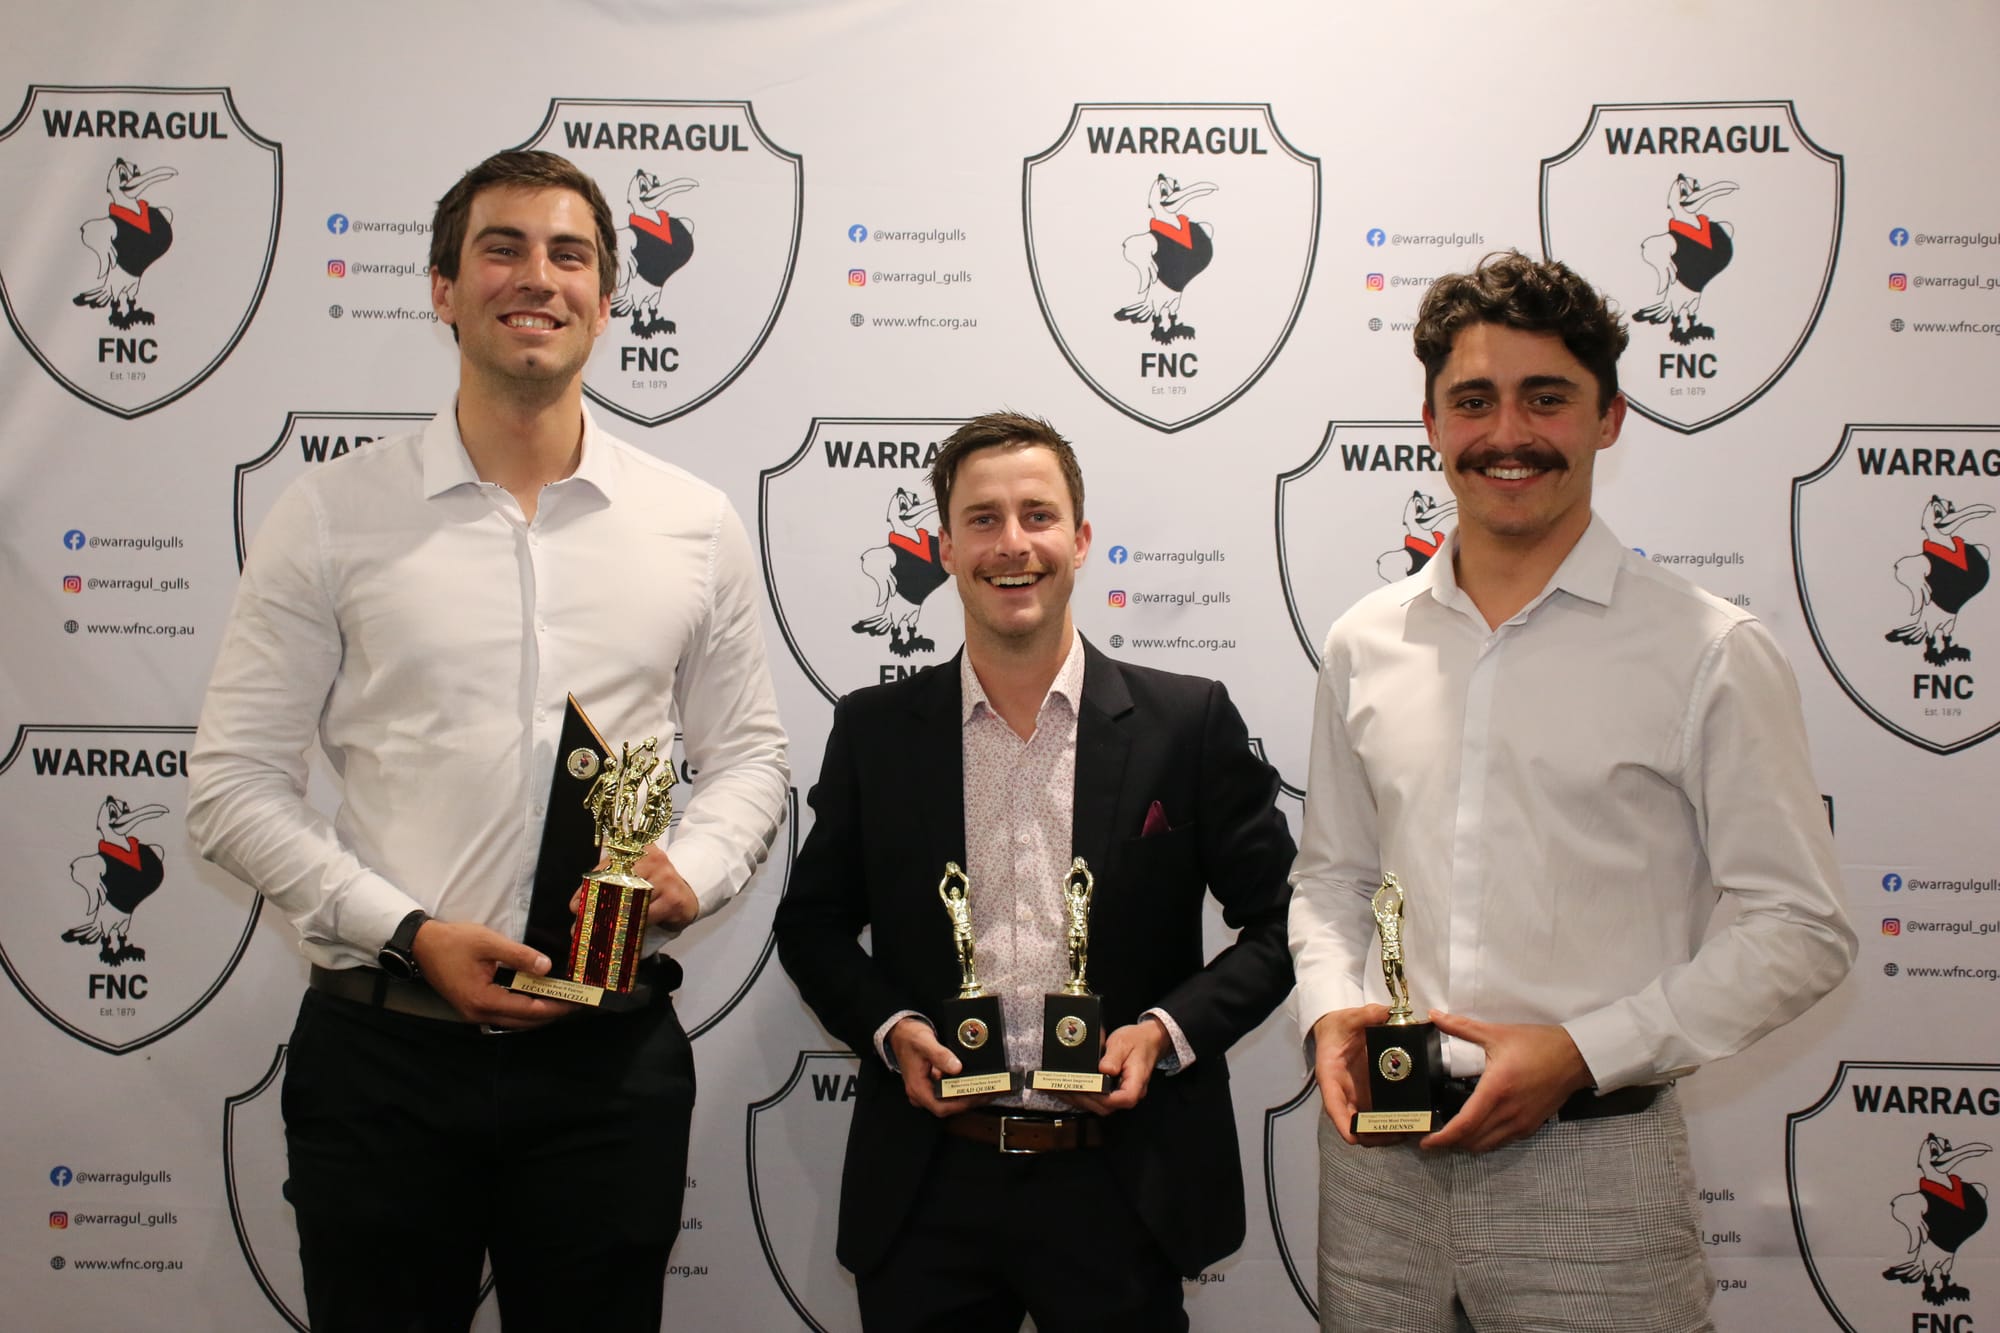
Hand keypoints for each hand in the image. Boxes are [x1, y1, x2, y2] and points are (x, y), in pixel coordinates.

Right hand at [410, 919, 568, 1028]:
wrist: (422, 944)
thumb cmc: (454, 942)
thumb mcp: (489, 943)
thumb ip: (519, 955)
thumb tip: (546, 967)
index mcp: (483, 1000)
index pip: (529, 1010)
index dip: (555, 1007)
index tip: (576, 1002)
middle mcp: (478, 1013)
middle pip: (523, 1021)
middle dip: (551, 1013)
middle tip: (575, 1003)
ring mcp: (474, 1013)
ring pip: (514, 1020)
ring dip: (537, 1013)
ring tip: (561, 1001)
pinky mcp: (472, 1007)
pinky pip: (504, 1014)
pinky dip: (523, 1009)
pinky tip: (535, 998)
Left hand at [571, 843, 697, 929]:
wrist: (692, 889)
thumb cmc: (658, 885)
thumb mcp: (636, 876)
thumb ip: (611, 884)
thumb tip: (578, 908)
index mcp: (640, 850)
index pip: (607, 868)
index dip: (587, 889)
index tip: (574, 907)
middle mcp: (653, 859)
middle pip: (616, 886)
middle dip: (597, 909)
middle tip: (581, 927)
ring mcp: (666, 878)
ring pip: (630, 905)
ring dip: (613, 923)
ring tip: (600, 936)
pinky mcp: (673, 899)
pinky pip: (646, 918)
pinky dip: (634, 928)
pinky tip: (628, 935)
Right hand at [887, 1017, 996, 1117]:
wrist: (900, 1031)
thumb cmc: (909, 1037)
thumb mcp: (924, 1042)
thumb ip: (940, 1055)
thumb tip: (957, 1068)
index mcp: (917, 1088)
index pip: (941, 1107)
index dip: (961, 1104)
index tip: (978, 1096)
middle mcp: (921, 1093)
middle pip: (948, 1106)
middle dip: (969, 1101)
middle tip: (988, 1092)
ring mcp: (927, 1089)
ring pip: (949, 1100)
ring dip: (967, 1095)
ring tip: (987, 1088)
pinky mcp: (932, 1083)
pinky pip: (948, 1091)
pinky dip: (962, 1088)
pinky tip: (974, 1081)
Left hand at [1058, 1017, 1168, 1115]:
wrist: (1147, 1039)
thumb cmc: (1137, 1040)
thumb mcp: (1123, 1043)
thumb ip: (1113, 1058)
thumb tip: (1103, 1070)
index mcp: (1137, 1081)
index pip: (1124, 1099)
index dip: (1104, 1098)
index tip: (1088, 1089)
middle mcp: (1131, 1092)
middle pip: (1108, 1107)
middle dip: (1086, 1100)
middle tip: (1068, 1089)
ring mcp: (1122, 1093)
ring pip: (1102, 1107)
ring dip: (1083, 1101)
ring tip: (1065, 1090)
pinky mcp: (1115, 1091)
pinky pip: (1101, 1100)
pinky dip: (1086, 1097)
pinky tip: (1073, 1090)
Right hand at [1310, 1004, 1407, 1145]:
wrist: (1338, 1030)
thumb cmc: (1339, 1027)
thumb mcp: (1350, 1018)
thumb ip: (1367, 1015)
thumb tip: (1386, 1012)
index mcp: (1331, 1077)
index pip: (1333, 1105)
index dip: (1343, 1123)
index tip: (1354, 1136)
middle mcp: (1343, 1093)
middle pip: (1352, 1126)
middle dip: (1373, 1135)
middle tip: (1398, 1133)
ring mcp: (1356, 1098)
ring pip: (1367, 1128)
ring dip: (1385, 1135)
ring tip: (1410, 1131)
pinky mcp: (1368, 1098)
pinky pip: (1379, 1118)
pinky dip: (1392, 1125)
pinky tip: (1411, 1122)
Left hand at [1419, 1010, 1592, 1153]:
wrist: (1575, 1057)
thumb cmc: (1538, 1044)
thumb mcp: (1497, 1033)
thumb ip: (1462, 1026)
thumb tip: (1435, 1015)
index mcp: (1496, 1090)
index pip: (1464, 1125)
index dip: (1442, 1138)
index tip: (1426, 1141)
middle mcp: (1508, 1112)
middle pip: (1471, 1141)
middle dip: (1448, 1143)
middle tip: (1431, 1137)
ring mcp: (1521, 1122)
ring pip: (1486, 1145)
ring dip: (1466, 1144)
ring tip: (1449, 1135)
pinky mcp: (1531, 1125)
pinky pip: (1502, 1141)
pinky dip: (1484, 1141)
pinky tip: (1475, 1130)